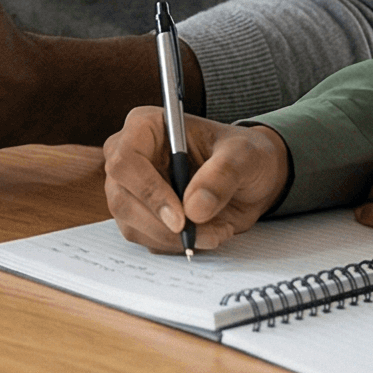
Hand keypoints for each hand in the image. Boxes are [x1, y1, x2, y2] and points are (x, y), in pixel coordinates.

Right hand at [103, 111, 289, 255]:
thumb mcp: (243, 156)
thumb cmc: (243, 155)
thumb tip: (194, 209)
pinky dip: (176, 245)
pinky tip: (205, 233)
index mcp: (146, 127)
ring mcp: (132, 188)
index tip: (180, 218)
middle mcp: (130, 156)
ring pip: (132, 224)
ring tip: (215, 231)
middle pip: (122, 198)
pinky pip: (146, 239)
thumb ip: (222, 175)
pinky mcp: (141, 215)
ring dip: (173, 239)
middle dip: (162, 225)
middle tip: (200, 235)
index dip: (148, 191)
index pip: (126, 160)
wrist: (251, 179)